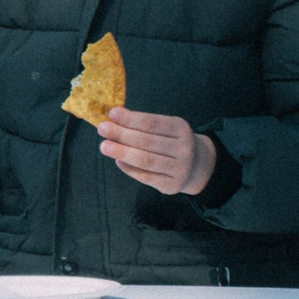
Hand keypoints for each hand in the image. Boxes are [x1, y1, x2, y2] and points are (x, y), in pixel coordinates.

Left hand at [98, 108, 215, 196]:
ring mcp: (180, 168)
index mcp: (181, 128)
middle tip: (102, 129)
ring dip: (122, 152)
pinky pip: (146, 177)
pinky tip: (117, 161)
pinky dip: (129, 169)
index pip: (152, 122)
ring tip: (104, 146)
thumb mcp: (165, 128)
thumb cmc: (171, 142)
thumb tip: (114, 118)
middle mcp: (184, 148)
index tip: (112, 113)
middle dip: (122, 134)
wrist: (196, 165)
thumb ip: (143, 125)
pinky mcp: (172, 185)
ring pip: (146, 160)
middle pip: (147, 141)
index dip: (131, 118)